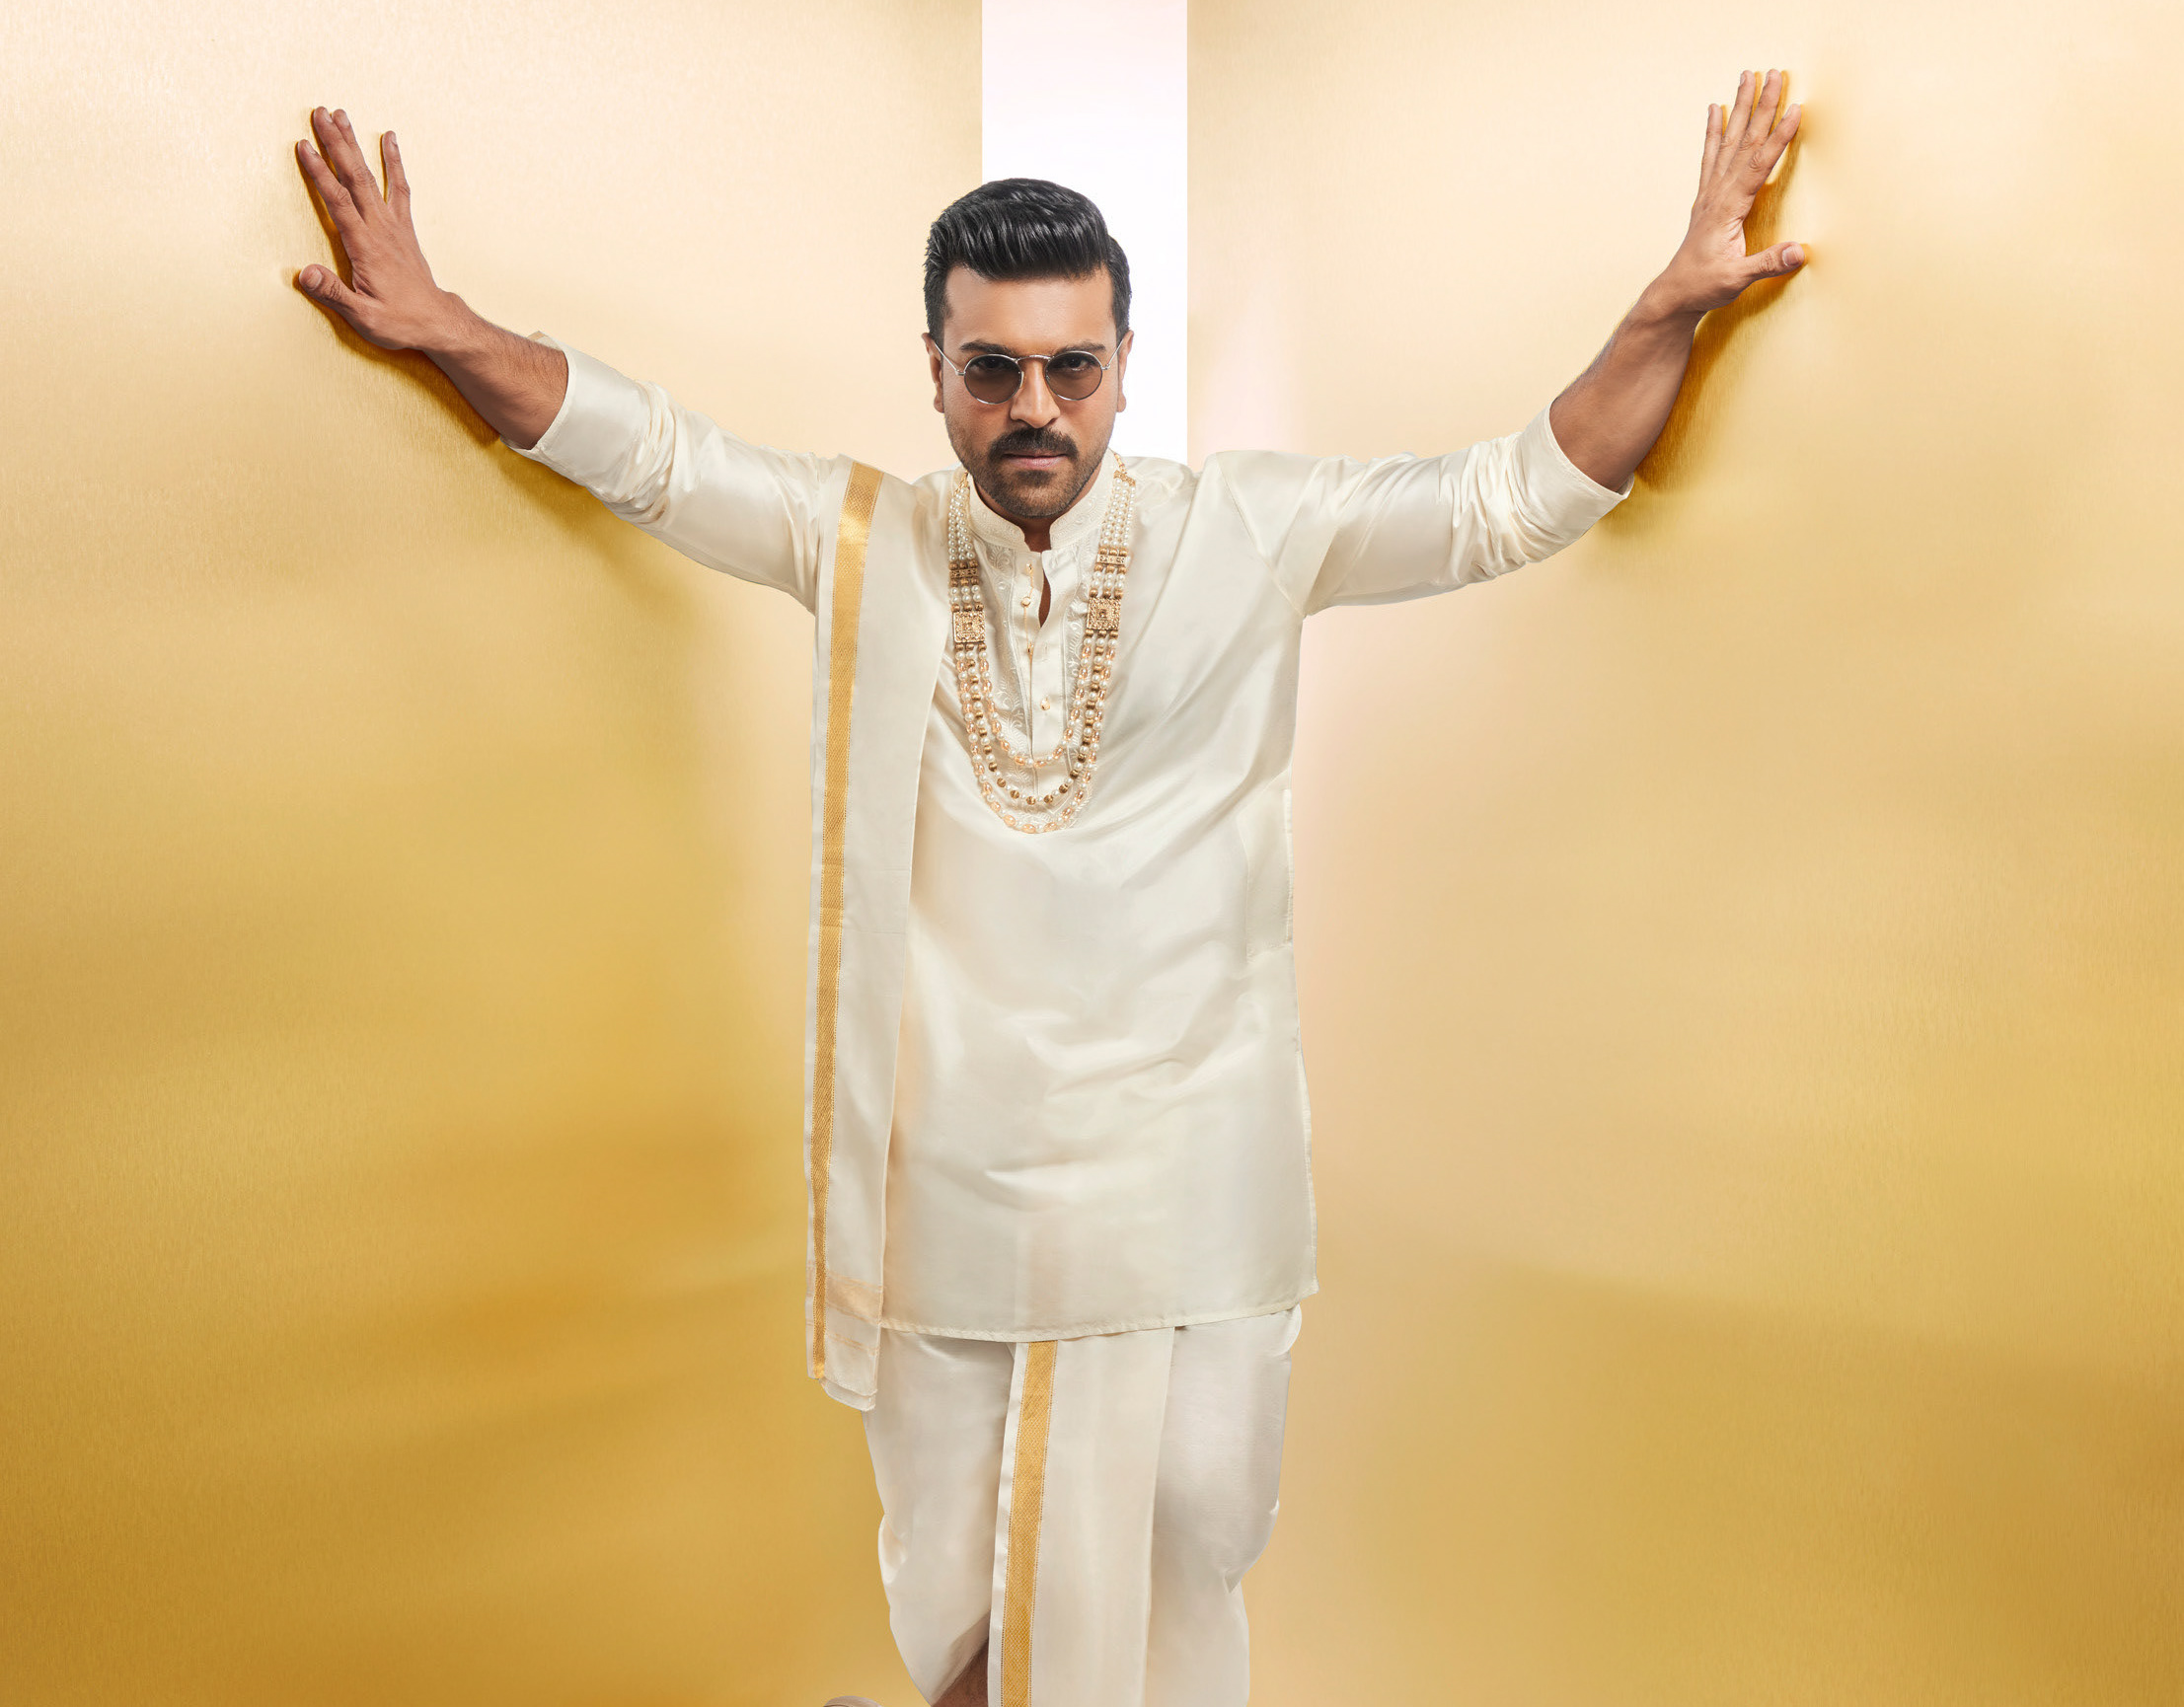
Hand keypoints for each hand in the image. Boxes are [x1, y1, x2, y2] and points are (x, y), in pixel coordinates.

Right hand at [294, 107, 454, 350]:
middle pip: (355, 177)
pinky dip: (394, 162)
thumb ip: (333, 293)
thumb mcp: (364, 317)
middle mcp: (381, 228)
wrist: (438, 323)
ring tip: (343, 115)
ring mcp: (395, 225)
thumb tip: (305, 274)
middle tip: (319, 112)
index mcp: (366, 246)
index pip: (338, 201)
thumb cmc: (400, 322)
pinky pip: (399, 187)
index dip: (320, 172)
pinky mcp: (404, 227)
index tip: (304, 145)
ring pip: (373, 176)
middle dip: (336, 143)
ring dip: (356, 145)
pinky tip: (390, 139)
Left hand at [1650, 69, 1805, 317]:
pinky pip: (1710, 155)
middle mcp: (1717, 194)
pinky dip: (1714, 130)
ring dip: (1740, 107)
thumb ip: (1767, 264)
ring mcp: (1709, 193)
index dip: (1778, 137)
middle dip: (1761, 106)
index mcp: (1728, 209)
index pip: (1758, 165)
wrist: (1675, 293)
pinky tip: (1714, 109)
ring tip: (1747, 76)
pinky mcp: (1706, 197)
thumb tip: (1799, 252)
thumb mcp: (1737, 280)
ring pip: (1728, 140)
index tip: (1796, 109)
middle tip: (1774, 73)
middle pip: (1744, 141)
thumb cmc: (1704, 286)